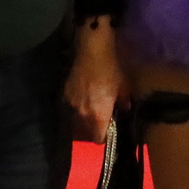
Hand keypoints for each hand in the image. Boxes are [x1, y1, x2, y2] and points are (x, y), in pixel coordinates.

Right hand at [64, 18, 126, 141]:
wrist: (92, 51)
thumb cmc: (111, 68)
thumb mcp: (123, 86)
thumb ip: (123, 101)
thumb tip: (124, 109)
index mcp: (99, 114)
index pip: (98, 138)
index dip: (103, 138)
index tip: (108, 133)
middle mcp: (83, 114)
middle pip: (86, 132)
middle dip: (93, 130)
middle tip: (101, 121)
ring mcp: (72, 105)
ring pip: (77, 121)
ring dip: (84, 120)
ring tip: (91, 110)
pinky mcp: (64, 95)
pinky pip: (70, 108)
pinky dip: (76, 107)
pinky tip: (83, 98)